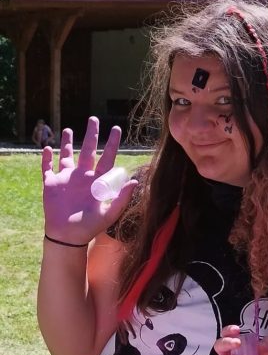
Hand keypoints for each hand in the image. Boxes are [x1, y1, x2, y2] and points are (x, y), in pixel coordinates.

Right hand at [41, 116, 136, 244]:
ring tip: (68, 130)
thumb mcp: (110, 213)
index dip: (112, 144)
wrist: (69, 236)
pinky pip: (47, 167)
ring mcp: (67, 179)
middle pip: (88, 150)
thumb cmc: (91, 226)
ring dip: (67, 143)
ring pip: (67, 156)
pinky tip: (46, 148)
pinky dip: (46, 158)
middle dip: (91, 135)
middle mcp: (83, 176)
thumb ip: (122, 198)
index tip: (116, 129)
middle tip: (94, 119)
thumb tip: (135, 181)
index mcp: (98, 181)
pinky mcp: (51, 183)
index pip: (107, 158)